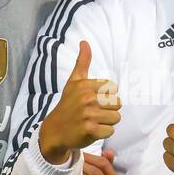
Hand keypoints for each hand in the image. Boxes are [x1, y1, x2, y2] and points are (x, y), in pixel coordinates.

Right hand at [37, 41, 120, 164]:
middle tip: (94, 113)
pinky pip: (111, 130)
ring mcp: (88, 115)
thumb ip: (82, 62)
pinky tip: (91, 131)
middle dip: (109, 110)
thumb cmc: (68, 104)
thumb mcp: (74, 81)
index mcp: (86, 85)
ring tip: (93, 121)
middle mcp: (87, 98)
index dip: (106, 96)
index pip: (114, 89)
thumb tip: (84, 42)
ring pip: (116, 117)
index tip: (93, 101)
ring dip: (107, 122)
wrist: (55, 130)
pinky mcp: (90, 130)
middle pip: (118, 103)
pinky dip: (103, 133)